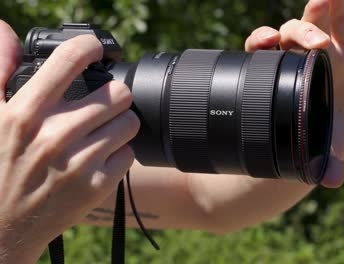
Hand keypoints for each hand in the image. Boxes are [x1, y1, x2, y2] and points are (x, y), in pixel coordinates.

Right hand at [0, 21, 138, 262]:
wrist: (3, 226)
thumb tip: (5, 31)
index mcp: (25, 114)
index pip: (70, 60)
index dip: (88, 47)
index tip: (93, 50)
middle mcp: (55, 136)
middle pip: (118, 93)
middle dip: (111, 95)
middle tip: (101, 103)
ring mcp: (80, 163)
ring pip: (130, 122)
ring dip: (118, 123)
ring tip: (100, 130)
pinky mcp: (97, 186)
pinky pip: (129, 154)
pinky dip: (119, 153)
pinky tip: (99, 156)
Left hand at [245, 0, 343, 187]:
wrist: (337, 126)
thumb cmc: (317, 135)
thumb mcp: (319, 149)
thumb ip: (324, 162)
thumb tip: (334, 181)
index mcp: (279, 78)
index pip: (262, 53)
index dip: (260, 43)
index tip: (265, 43)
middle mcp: (294, 58)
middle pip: (287, 35)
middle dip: (296, 34)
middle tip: (315, 44)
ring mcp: (319, 47)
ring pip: (310, 22)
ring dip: (316, 14)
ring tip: (325, 4)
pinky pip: (338, 16)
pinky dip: (336, 4)